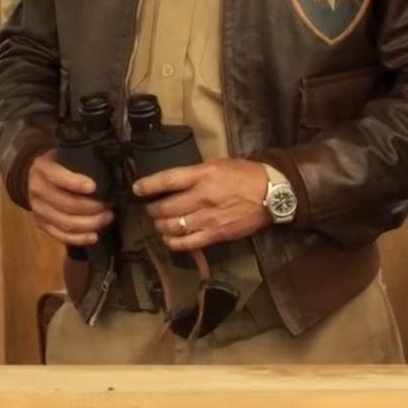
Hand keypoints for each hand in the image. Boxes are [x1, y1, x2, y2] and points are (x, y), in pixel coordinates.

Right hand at [25, 151, 112, 247]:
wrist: (34, 177)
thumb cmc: (58, 164)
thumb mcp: (64, 154)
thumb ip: (79, 159)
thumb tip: (107, 169)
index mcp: (43, 169)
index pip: (58, 178)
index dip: (76, 183)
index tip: (94, 187)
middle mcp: (38, 190)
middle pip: (66, 204)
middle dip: (92, 207)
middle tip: (109, 205)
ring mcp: (38, 210)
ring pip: (66, 223)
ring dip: (90, 224)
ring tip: (107, 218)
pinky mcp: (41, 224)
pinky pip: (60, 236)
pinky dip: (79, 238)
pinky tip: (94, 236)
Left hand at [135, 158, 269, 252]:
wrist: (271, 194)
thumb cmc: (244, 175)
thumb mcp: (217, 164)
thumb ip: (194, 173)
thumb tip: (172, 181)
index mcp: (203, 175)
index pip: (167, 180)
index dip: (147, 185)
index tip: (136, 189)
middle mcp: (203, 197)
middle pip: (165, 208)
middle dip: (152, 209)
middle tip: (151, 208)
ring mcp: (208, 218)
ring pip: (172, 227)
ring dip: (160, 226)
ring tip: (160, 222)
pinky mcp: (216, 234)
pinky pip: (187, 243)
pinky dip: (173, 242)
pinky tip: (170, 238)